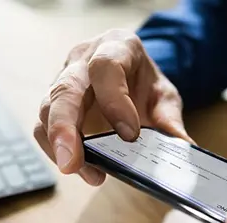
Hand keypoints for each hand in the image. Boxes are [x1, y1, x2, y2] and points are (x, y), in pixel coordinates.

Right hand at [34, 30, 191, 185]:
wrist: (131, 77)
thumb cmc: (144, 83)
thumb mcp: (164, 97)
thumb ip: (171, 122)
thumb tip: (184, 150)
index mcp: (116, 47)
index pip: (106, 67)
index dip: (114, 101)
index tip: (130, 135)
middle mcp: (83, 60)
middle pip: (65, 89)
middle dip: (65, 127)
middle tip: (72, 162)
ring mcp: (64, 81)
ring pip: (47, 109)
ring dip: (59, 144)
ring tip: (81, 171)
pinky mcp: (54, 105)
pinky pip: (43, 127)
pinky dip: (56, 150)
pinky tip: (79, 169)